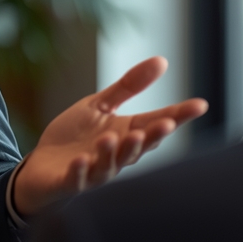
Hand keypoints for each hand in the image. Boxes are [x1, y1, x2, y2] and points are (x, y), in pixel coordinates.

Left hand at [11, 56, 208, 217]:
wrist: (42, 166)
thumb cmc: (76, 136)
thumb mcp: (100, 105)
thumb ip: (129, 87)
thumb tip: (162, 61)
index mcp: (125, 134)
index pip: (155, 124)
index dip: (178, 116)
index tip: (201, 104)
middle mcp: (115, 156)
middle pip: (138, 148)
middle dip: (152, 137)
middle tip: (167, 124)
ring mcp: (94, 171)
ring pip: (109, 164)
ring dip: (113, 151)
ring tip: (115, 136)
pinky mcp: (69, 181)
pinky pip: (77, 178)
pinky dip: (80, 170)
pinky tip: (81, 159)